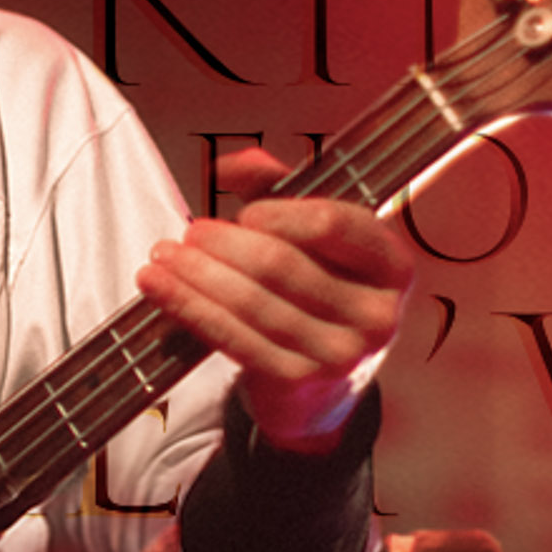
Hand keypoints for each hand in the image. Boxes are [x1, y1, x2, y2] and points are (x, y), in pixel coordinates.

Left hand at [134, 148, 413, 452]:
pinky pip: (232, 337)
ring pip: (251, 302)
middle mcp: (376, 313)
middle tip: (189, 232)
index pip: (333, 224)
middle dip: (224, 243)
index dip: (281, 213)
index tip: (247, 212)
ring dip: (196, 274)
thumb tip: (229, 165)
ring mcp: (339, 354)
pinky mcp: (297, 381)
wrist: (325, 386)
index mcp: (392, 265)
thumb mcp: (313, 238)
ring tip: (163, 255)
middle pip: (282, 263)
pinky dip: (189, 307)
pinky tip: (159, 288)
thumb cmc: (318, 295)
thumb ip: (278, 189)